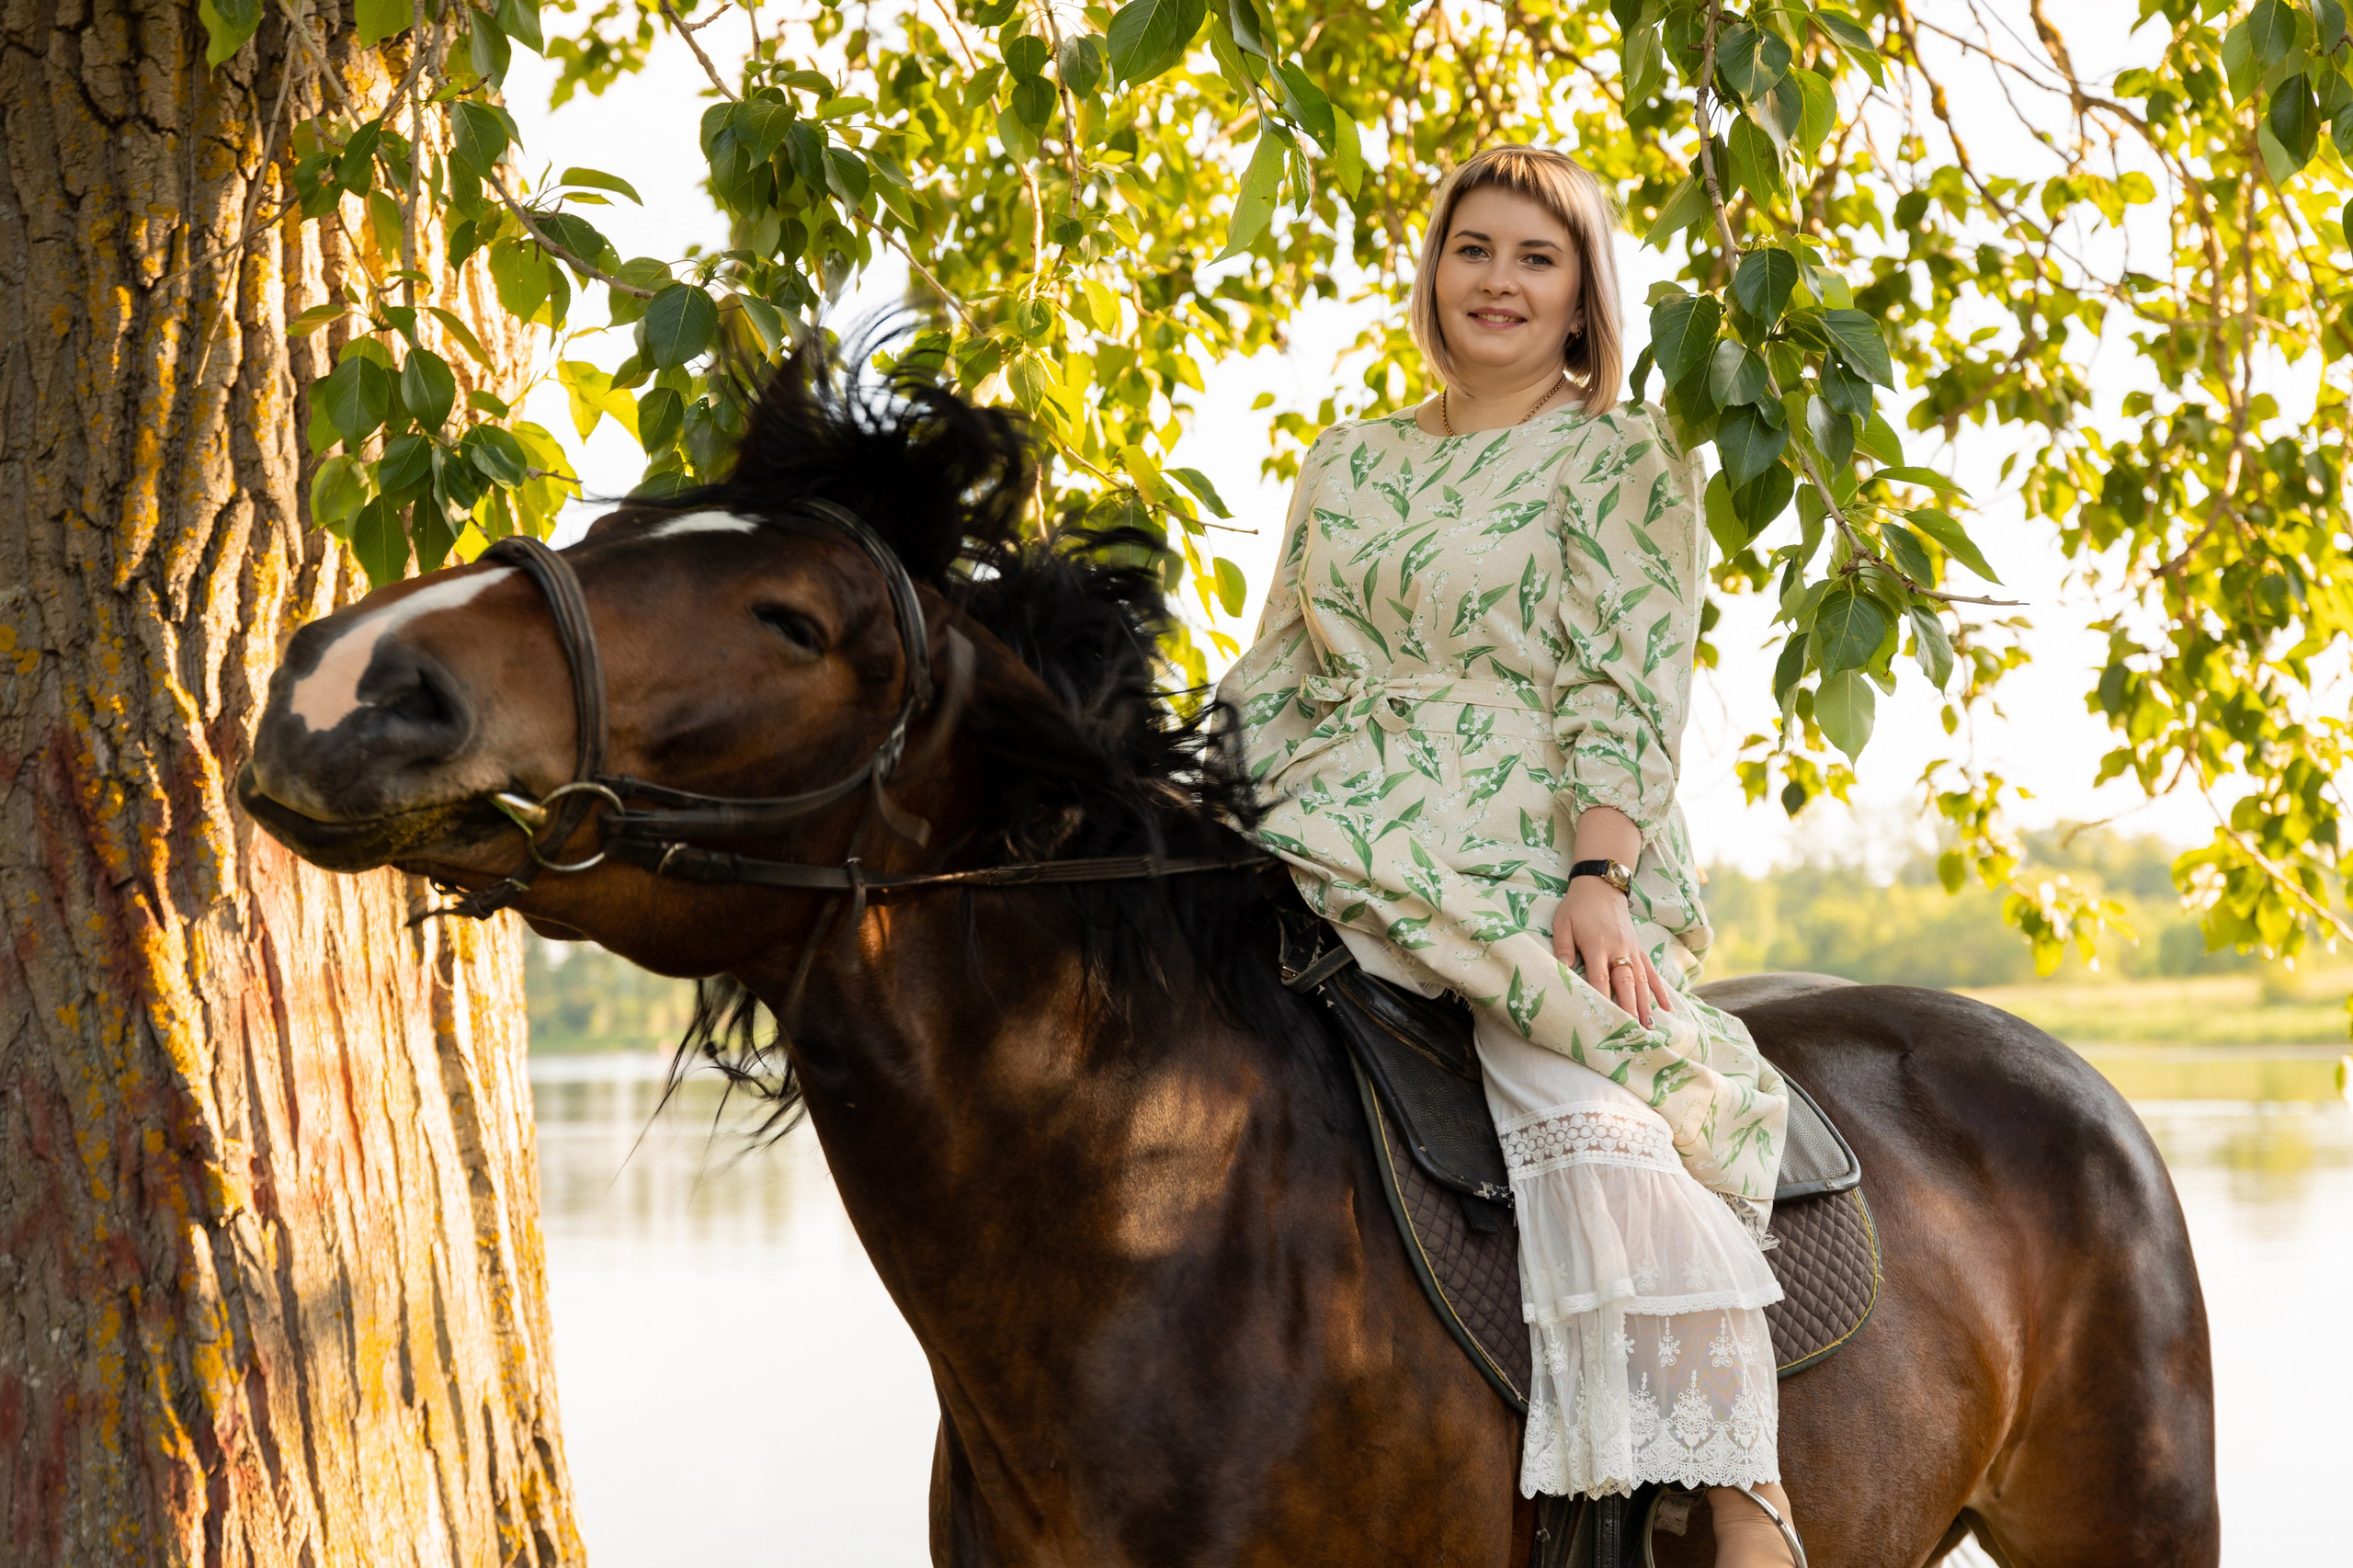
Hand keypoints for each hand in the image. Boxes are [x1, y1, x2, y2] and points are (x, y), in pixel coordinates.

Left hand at [1551, 875, 1674, 1026]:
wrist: (1601, 885)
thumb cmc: (1577, 907)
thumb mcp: (1562, 924)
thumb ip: (1563, 949)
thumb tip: (1561, 972)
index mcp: (1596, 945)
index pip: (1599, 978)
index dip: (1602, 998)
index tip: (1605, 1020)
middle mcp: (1618, 949)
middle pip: (1626, 983)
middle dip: (1629, 1008)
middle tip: (1633, 1031)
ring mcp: (1632, 949)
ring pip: (1642, 981)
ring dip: (1645, 1004)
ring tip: (1648, 1027)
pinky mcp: (1639, 948)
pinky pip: (1652, 972)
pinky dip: (1659, 990)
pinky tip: (1667, 1008)